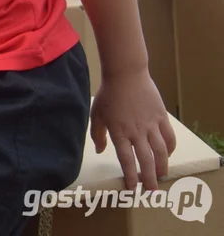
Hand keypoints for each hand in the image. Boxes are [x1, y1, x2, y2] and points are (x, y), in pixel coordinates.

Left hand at [90, 69, 175, 190]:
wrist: (125, 74)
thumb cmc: (108, 94)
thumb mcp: (96, 114)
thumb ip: (97, 134)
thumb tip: (100, 150)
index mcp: (119, 132)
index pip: (127, 160)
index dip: (130, 176)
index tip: (132, 189)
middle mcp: (136, 131)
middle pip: (146, 160)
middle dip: (149, 178)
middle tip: (151, 191)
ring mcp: (151, 124)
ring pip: (161, 151)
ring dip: (162, 167)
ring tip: (162, 176)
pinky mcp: (161, 117)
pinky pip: (169, 137)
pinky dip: (170, 149)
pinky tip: (168, 155)